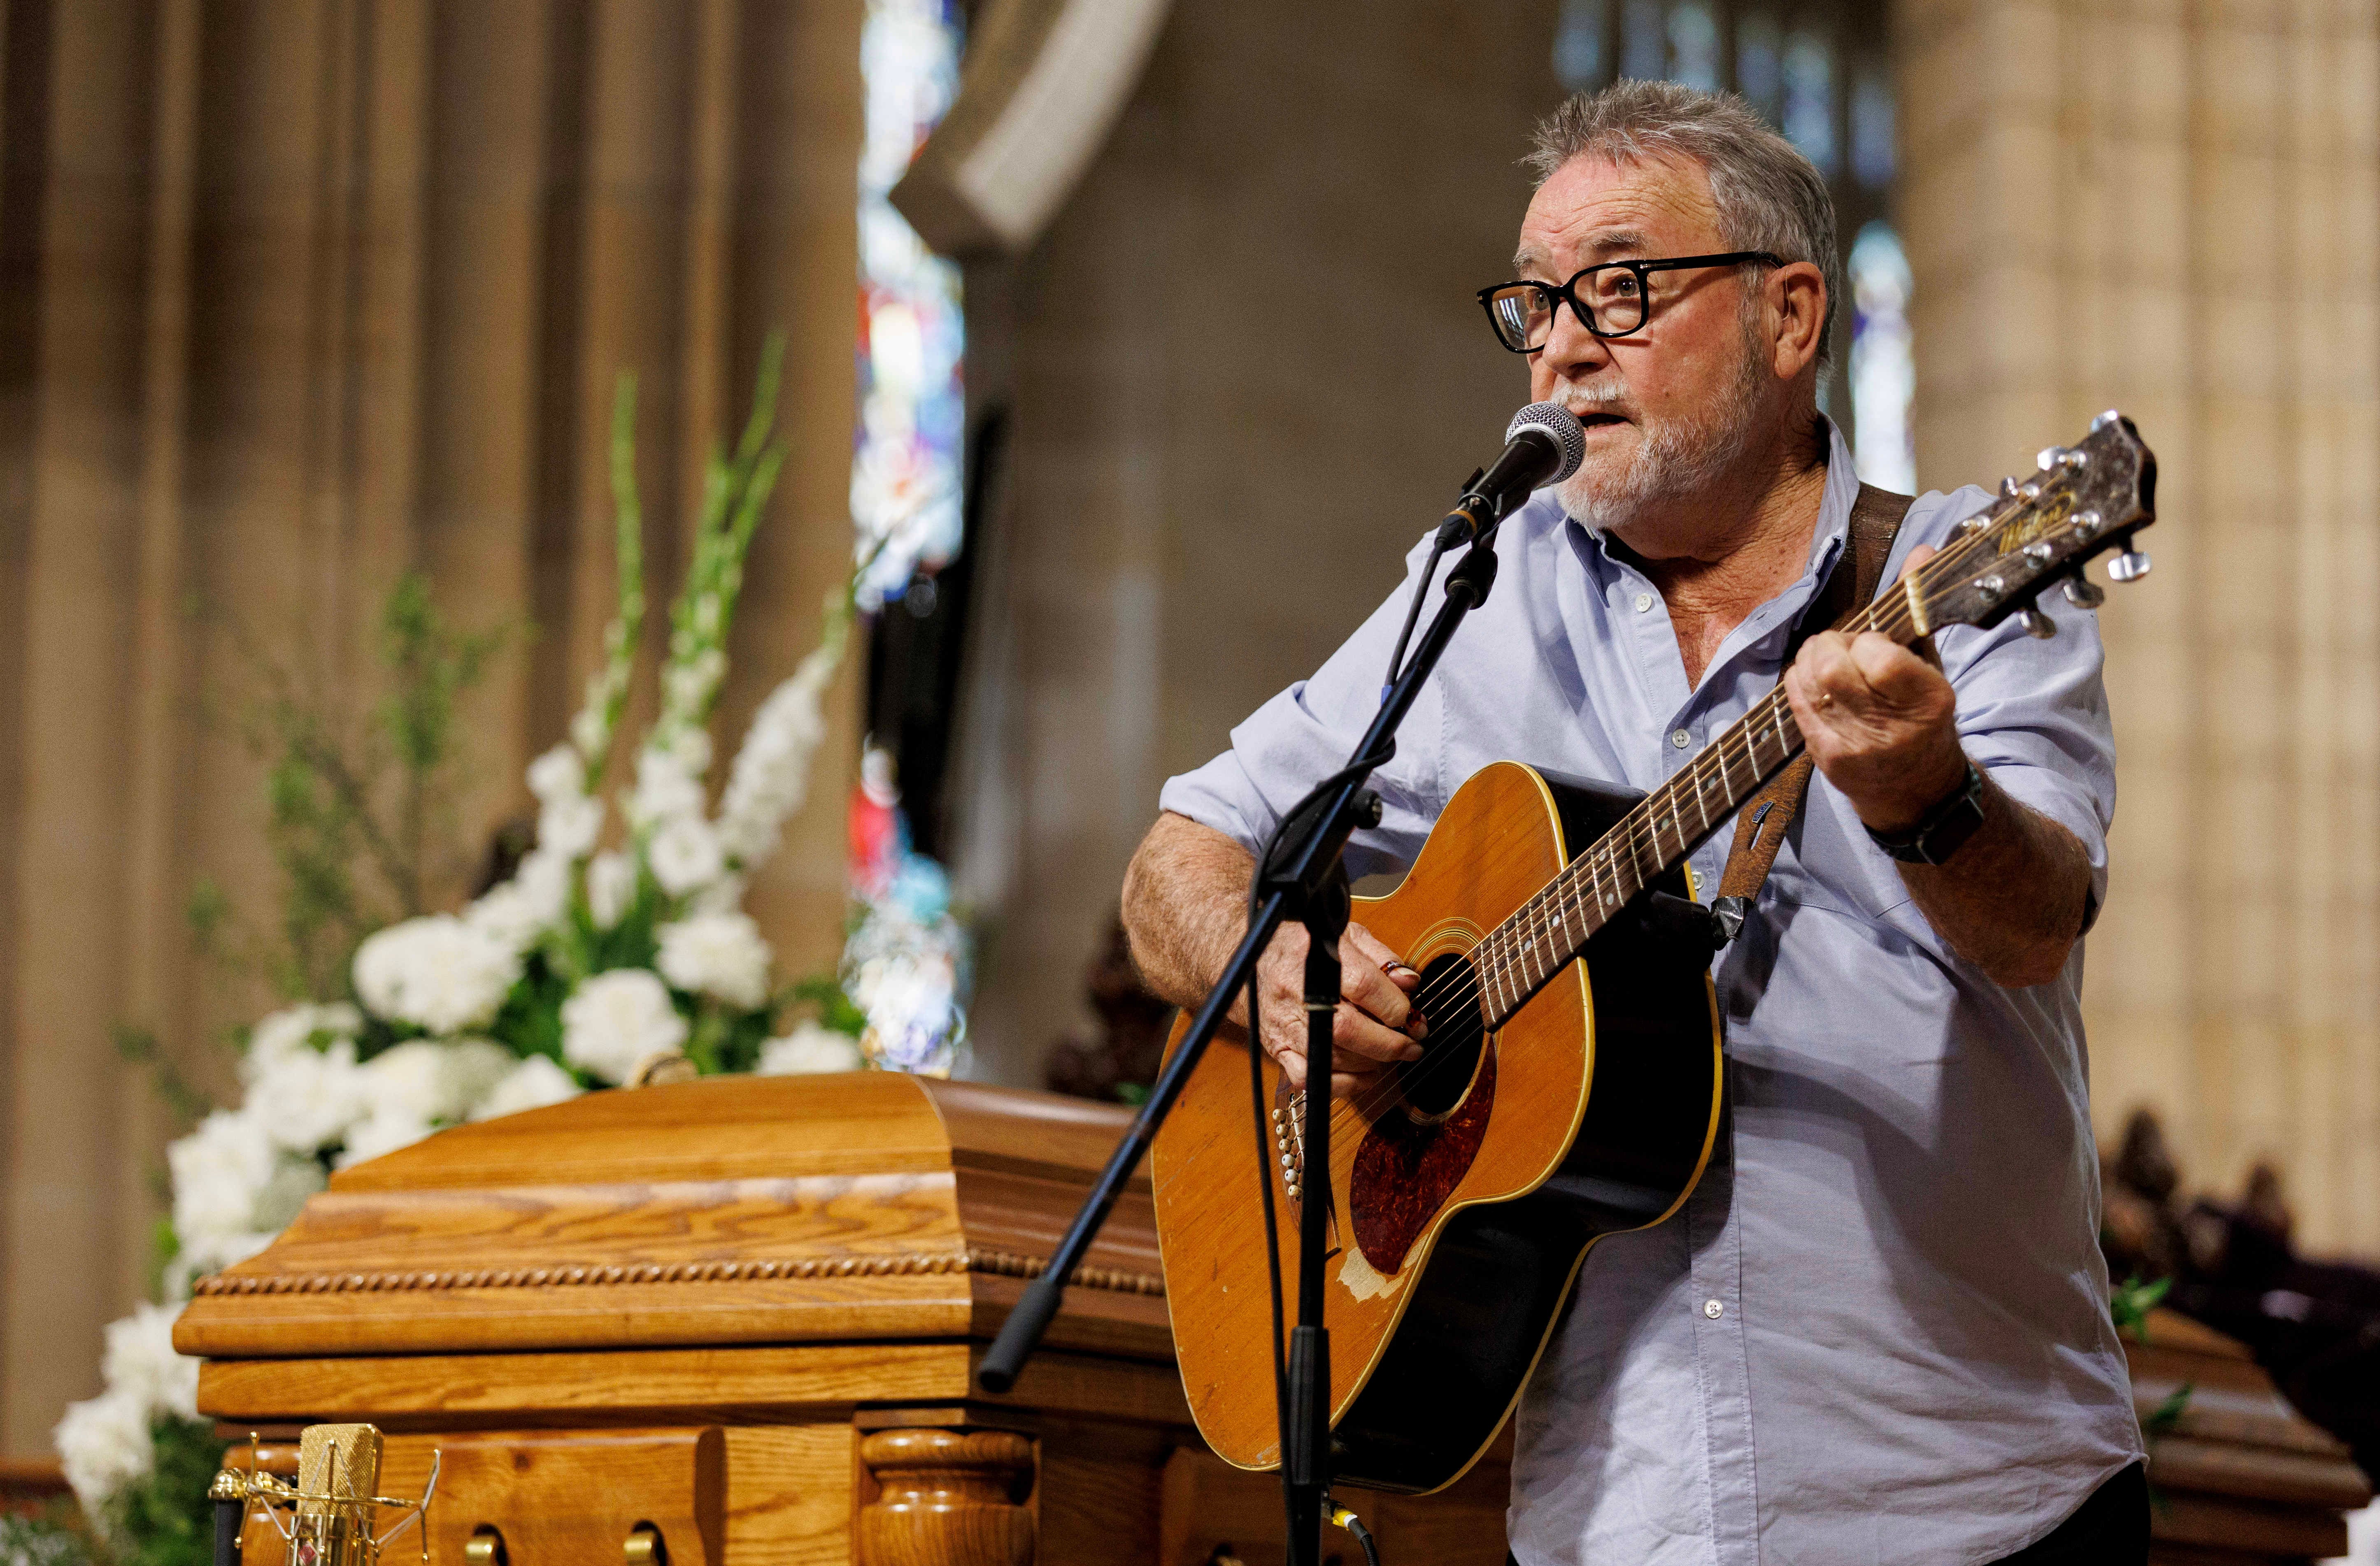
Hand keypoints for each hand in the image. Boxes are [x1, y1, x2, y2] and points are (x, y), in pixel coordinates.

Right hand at [1246, 920, 1424, 1096]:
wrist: (1251, 956)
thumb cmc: (1303, 945)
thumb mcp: (1345, 936)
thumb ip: (1381, 957)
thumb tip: (1410, 984)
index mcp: (1317, 959)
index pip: (1363, 986)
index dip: (1394, 1005)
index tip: (1410, 1014)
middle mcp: (1298, 994)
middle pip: (1349, 1029)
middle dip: (1390, 1043)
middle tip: (1412, 1044)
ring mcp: (1286, 1025)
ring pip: (1334, 1058)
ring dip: (1372, 1063)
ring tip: (1391, 1055)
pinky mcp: (1278, 1048)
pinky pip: (1311, 1080)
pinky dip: (1343, 1084)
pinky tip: (1363, 1074)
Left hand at [1782, 544, 1968, 832]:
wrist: (1917, 790)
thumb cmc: (1923, 717)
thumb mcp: (1932, 666)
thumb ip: (1918, 609)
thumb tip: (1921, 550)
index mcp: (1928, 701)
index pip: (1877, 655)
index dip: (1864, 640)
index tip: (1871, 642)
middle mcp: (1893, 728)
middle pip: (1832, 668)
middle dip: (1829, 646)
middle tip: (1841, 647)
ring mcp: (1857, 747)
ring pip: (1808, 683)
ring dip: (1810, 661)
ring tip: (1830, 664)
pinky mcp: (1827, 760)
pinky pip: (1796, 703)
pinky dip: (1800, 683)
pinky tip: (1818, 685)